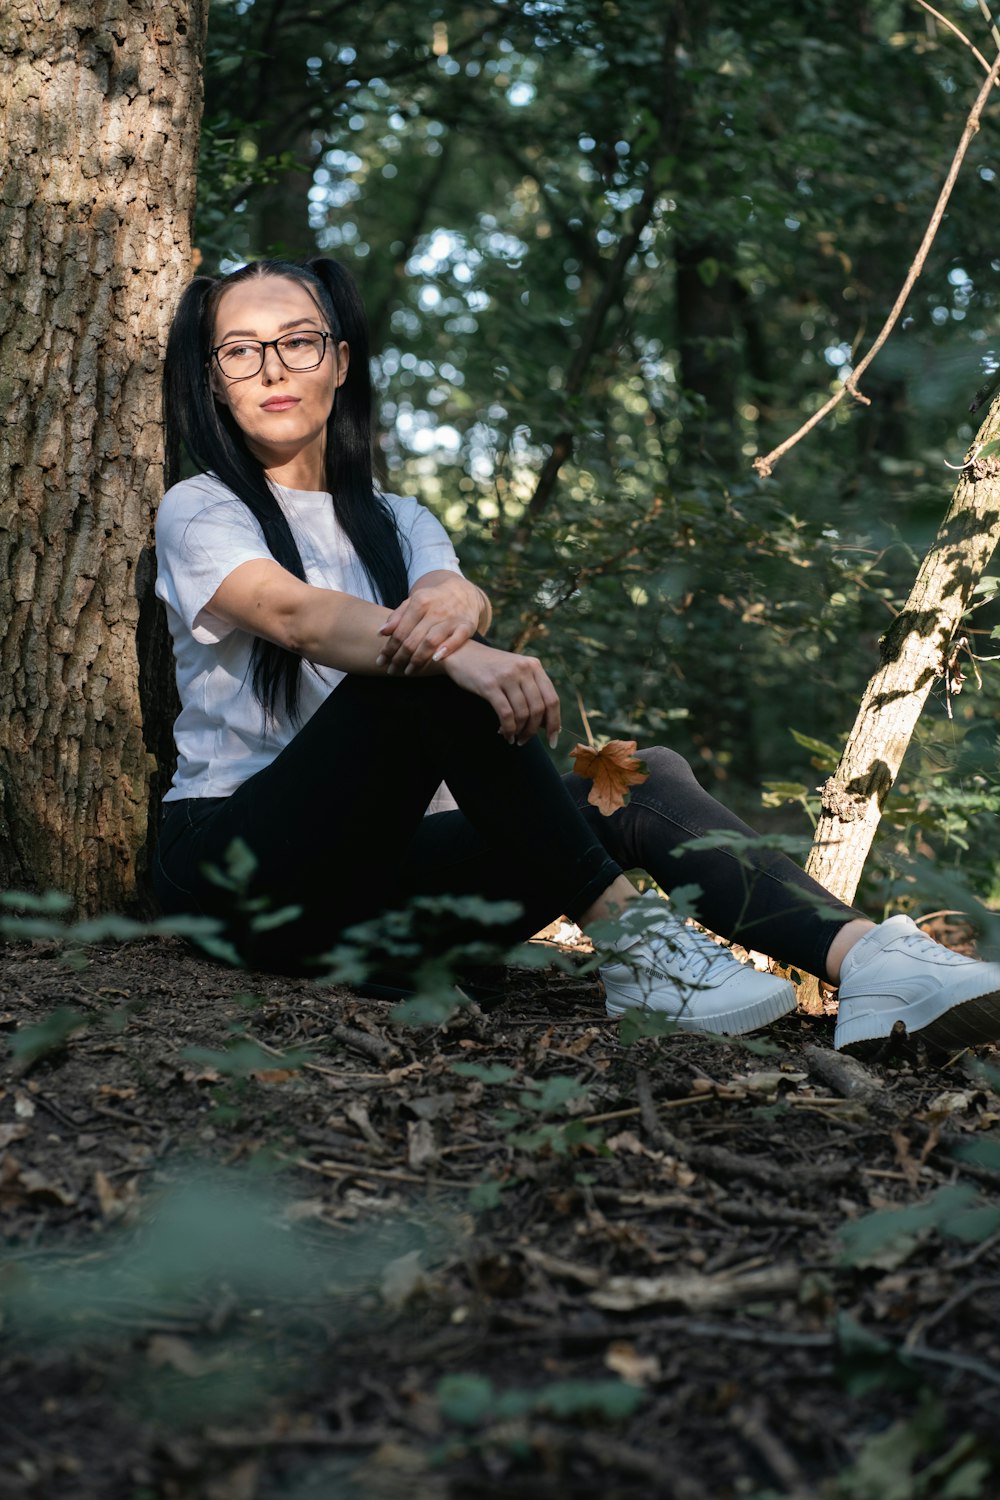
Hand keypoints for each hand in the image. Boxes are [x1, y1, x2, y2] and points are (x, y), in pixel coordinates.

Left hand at [376, 575, 485, 674]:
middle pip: (412, 639)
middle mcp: (435, 610)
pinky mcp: (466, 625)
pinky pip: (457, 639)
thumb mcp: (414, 602)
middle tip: (391, 670)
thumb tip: (381, 633)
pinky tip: (435, 660)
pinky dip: (446, 648)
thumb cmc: (433, 601)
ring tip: (408, 671)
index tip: (380, 661)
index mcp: (419, 602)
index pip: (400, 631)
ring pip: (430, 641)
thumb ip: (397, 617)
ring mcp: (451, 618)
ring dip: (417, 659)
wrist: (463, 592)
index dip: (388, 648)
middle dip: (399, 658)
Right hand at [441, 641, 560, 746]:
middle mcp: (524, 669)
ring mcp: (507, 676)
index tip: (553, 740)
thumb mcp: (516, 672)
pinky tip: (504, 734)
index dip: (554, 723)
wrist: (461, 653)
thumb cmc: (491, 669)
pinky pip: (506, 714)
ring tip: (513, 738)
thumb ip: (532, 691)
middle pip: (539, 709)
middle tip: (525, 741)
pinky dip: (508, 729)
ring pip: (523, 713)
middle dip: (533, 731)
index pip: (552, 699)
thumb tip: (547, 724)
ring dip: (520, 732)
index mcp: (534, 666)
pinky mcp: (489, 685)